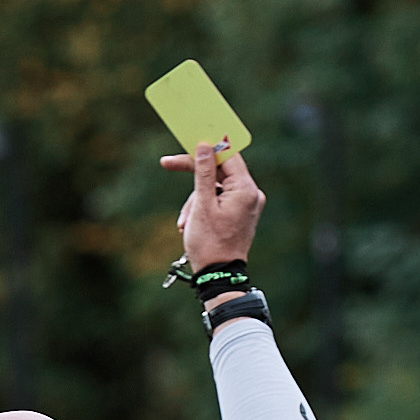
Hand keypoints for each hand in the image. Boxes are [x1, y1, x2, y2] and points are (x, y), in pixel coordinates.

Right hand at [162, 140, 264, 276]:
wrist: (218, 276)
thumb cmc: (209, 243)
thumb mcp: (202, 205)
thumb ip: (203, 173)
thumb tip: (204, 146)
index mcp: (246, 189)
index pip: (226, 155)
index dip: (205, 148)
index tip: (187, 143)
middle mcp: (252, 194)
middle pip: (219, 170)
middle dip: (194, 177)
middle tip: (167, 163)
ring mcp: (247, 204)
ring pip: (215, 186)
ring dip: (195, 199)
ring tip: (183, 222)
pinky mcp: (241, 213)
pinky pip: (219, 199)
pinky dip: (203, 207)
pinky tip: (189, 223)